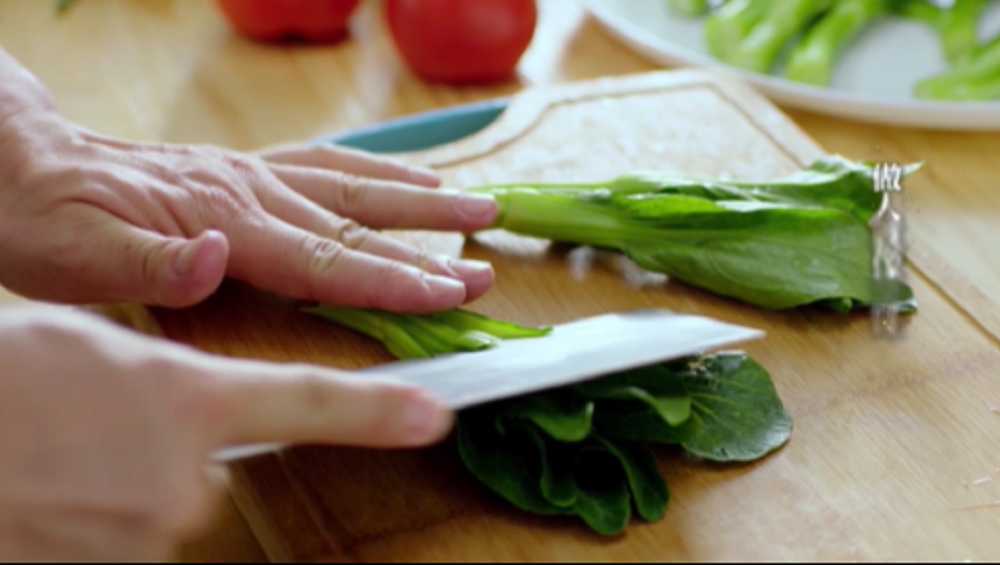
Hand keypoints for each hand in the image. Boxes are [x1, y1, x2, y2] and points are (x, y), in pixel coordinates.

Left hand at [0, 49, 497, 312]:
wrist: (23, 164)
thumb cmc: (47, 219)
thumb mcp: (74, 255)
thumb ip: (151, 262)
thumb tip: (217, 259)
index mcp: (223, 219)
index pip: (324, 257)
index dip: (390, 279)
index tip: (448, 292)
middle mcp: (252, 190)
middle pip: (357, 220)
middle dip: (427, 247)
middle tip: (485, 264)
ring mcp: (253, 174)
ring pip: (355, 183)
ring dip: (420, 198)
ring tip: (478, 208)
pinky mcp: (247, 170)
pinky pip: (328, 163)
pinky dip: (379, 171)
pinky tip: (409, 177)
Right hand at [0, 305, 452, 561]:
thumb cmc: (6, 379)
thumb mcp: (89, 346)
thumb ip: (162, 380)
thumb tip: (181, 409)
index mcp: (189, 400)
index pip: (308, 402)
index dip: (375, 411)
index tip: (432, 416)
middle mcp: (185, 476)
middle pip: (201, 472)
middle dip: (158, 454)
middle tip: (87, 429)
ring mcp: (151, 532)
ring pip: (157, 510)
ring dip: (116, 488)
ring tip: (58, 455)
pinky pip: (122, 540)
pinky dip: (91, 520)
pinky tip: (52, 492)